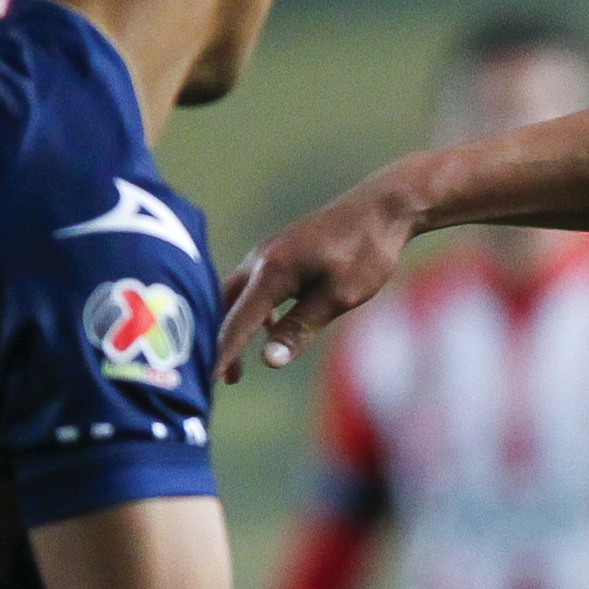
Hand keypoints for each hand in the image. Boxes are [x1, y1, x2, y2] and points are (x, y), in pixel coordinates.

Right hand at [218, 168, 426, 382]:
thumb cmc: (365, 252)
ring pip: (234, 295)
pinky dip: (250, 311)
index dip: (221, 354)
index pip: (237, 322)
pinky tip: (271, 327)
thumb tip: (269, 360)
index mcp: (272, 272)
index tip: (206, 381)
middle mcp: (260, 261)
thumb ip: (300, 327)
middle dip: (219, 342)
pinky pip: (251, 286)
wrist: (382, 207)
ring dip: (233, 327)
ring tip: (240, 366)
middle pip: (223, 306)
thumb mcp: (338, 297)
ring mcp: (268, 254)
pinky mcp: (279, 253)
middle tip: (221, 379)